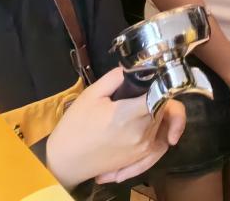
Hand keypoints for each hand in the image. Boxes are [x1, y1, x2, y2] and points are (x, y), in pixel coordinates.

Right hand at [45, 67, 185, 188]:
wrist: (64, 162)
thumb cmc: (75, 126)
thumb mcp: (92, 94)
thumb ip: (118, 77)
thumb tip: (138, 67)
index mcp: (129, 115)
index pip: (162, 94)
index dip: (162, 82)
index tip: (154, 77)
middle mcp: (142, 133)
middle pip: (165, 106)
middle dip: (158, 94)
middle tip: (138, 92)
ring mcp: (144, 148)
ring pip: (165, 123)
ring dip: (159, 112)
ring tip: (140, 107)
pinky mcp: (141, 158)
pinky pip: (162, 145)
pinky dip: (162, 136)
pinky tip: (153, 129)